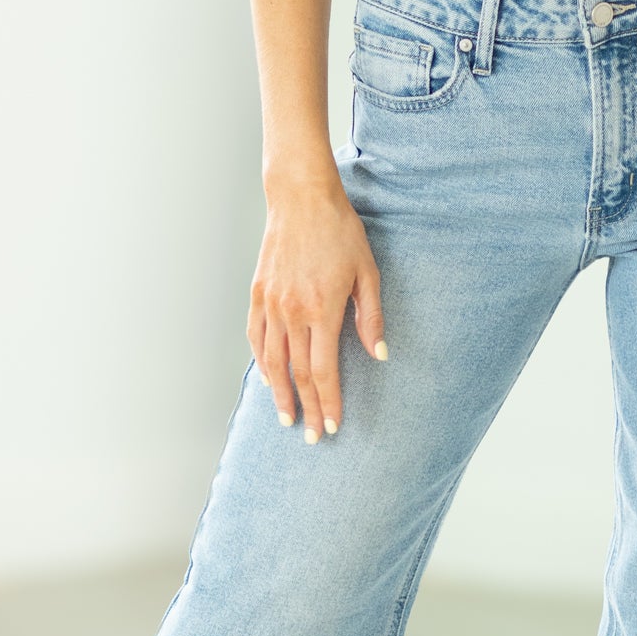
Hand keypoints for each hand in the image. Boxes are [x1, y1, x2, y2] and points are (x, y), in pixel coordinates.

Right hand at [248, 175, 385, 441]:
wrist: (301, 199)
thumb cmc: (340, 232)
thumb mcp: (368, 273)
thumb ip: (372, 317)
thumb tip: (380, 355)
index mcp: (322, 311)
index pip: (324, 370)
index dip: (328, 402)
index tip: (331, 426)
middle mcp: (292, 313)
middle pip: (297, 373)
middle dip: (306, 408)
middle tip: (311, 436)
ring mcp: (271, 304)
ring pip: (272, 361)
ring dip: (279, 393)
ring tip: (286, 418)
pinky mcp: (258, 294)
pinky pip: (256, 337)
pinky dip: (261, 362)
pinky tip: (268, 379)